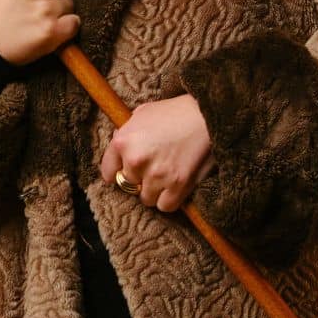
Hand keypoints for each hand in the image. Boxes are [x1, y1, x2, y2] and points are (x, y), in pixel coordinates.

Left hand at [100, 94, 214, 212]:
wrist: (209, 114)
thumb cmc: (176, 111)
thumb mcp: (143, 113)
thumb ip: (127, 131)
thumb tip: (118, 142)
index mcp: (123, 142)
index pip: (108, 172)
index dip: (119, 172)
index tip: (127, 172)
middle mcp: (136, 160)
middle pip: (129, 186)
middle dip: (140, 179)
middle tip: (154, 169)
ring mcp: (156, 175)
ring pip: (146, 198)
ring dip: (155, 191)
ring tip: (166, 177)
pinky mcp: (178, 185)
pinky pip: (165, 206)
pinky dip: (170, 200)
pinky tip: (175, 187)